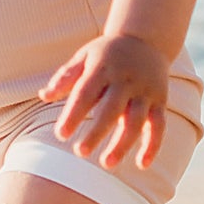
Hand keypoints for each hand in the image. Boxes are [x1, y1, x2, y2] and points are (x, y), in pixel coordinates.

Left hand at [39, 35, 169, 169]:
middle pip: (111, 109)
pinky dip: (153, 145)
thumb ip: (66, 76)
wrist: (147, 38)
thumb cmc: (107, 53)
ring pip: (137, 120)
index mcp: (103, 67)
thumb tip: (43, 95)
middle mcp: (126, 79)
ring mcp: (145, 91)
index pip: (86, 92)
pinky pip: (159, 126)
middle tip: (80, 153)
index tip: (61, 134)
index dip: (74, 114)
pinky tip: (141, 164)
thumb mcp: (85, 56)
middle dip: (97, 132)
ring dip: (123, 144)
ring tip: (106, 164)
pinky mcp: (160, 101)